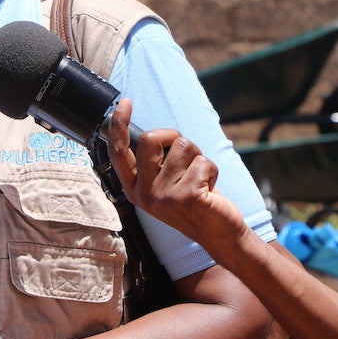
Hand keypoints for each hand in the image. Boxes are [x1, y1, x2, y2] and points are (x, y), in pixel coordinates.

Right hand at [106, 99, 247, 252]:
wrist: (219, 235)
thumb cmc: (194, 203)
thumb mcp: (165, 186)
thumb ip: (154, 165)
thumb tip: (153, 135)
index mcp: (134, 188)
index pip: (118, 152)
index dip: (118, 125)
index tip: (124, 103)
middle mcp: (144, 193)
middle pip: (150, 139)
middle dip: (173, 136)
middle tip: (187, 155)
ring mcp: (164, 196)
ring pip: (183, 147)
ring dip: (198, 157)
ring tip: (200, 178)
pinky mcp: (187, 196)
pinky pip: (202, 162)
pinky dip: (212, 170)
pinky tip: (210, 188)